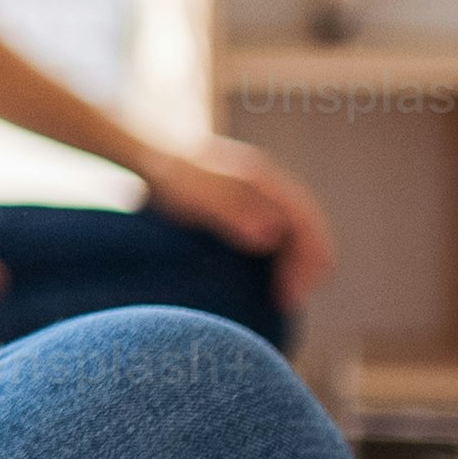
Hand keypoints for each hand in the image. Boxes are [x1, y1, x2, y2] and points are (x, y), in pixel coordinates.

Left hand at [133, 133, 335, 310]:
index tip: (292, 291)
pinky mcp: (249, 213)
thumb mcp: (194, 191)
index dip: (307, 258)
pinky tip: (265, 286)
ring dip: (294, 269)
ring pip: (294, 239)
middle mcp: (270, 189)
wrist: (150, 154)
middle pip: (306, 232)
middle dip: (306, 269)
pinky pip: (277, 241)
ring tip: (281, 301)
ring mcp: (262, 200)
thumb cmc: (170, 172)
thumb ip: (230, 211)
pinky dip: (278, 264)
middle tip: (288, 304)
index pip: (304, 221)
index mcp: (264, 179)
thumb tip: (270, 237)